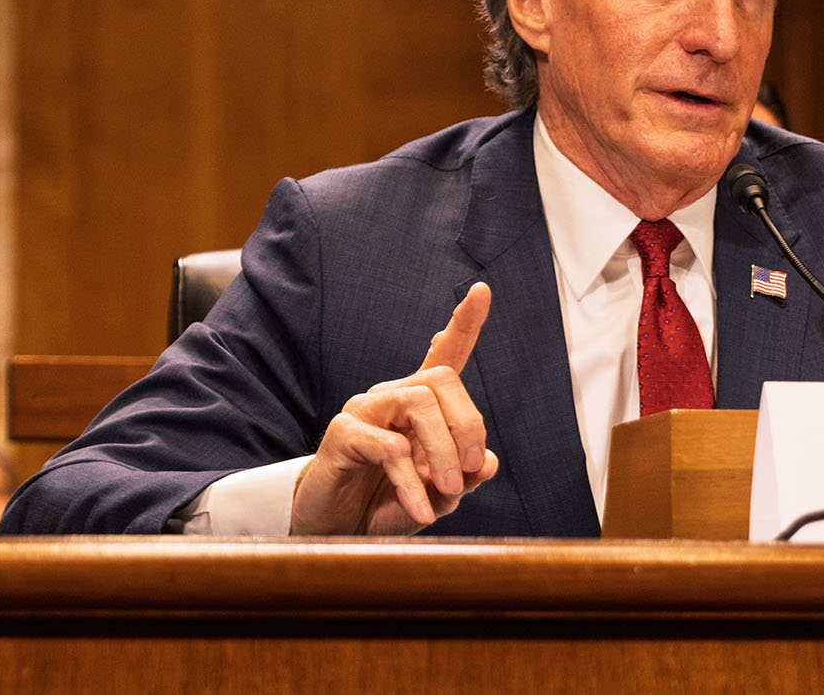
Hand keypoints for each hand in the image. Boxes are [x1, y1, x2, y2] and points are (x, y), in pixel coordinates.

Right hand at [290, 282, 498, 534]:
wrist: (336, 532)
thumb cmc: (384, 506)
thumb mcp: (436, 497)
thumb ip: (464, 477)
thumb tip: (488, 462)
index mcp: (418, 405)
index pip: (444, 354)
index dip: (464, 323)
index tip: (481, 291)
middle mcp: (391, 397)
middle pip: (441, 379)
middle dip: (467, 424)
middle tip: (470, 471)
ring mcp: (364, 411)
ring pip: (418, 404)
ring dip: (442, 451)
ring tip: (447, 490)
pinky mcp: (342, 435)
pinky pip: (389, 449)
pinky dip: (411, 483)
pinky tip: (419, 510)